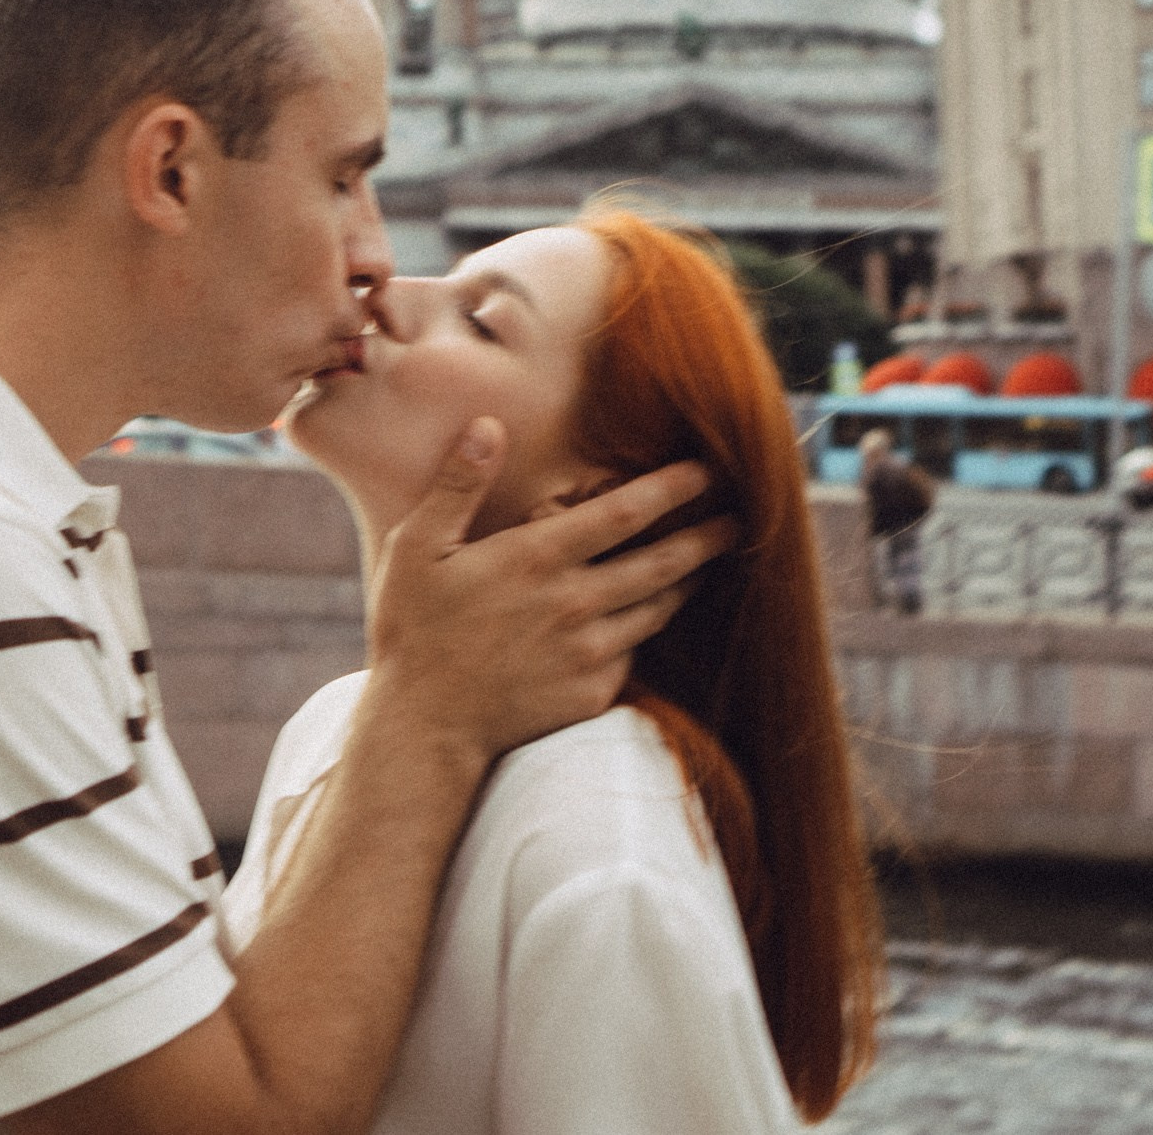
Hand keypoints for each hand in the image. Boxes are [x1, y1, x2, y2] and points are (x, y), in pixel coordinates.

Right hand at [360, 417, 733, 763]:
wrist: (424, 727)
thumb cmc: (415, 631)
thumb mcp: (417, 547)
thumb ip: (458, 485)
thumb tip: (487, 425)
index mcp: (538, 558)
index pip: (625, 513)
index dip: (671, 488)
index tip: (705, 471)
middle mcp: (576, 602)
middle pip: (662, 563)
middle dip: (706, 537)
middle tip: (737, 520)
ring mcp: (589, 652)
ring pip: (657, 610)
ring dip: (685, 584)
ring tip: (703, 566)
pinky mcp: (592, 694)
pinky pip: (632, 655)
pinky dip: (642, 632)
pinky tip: (645, 621)